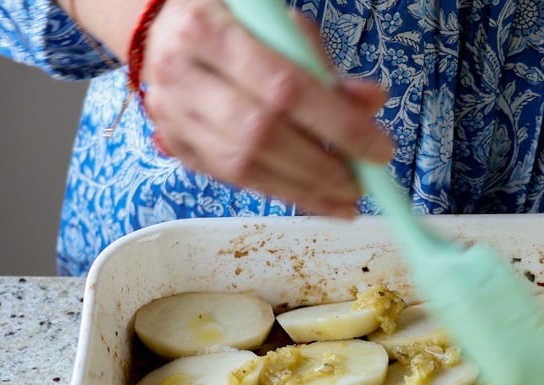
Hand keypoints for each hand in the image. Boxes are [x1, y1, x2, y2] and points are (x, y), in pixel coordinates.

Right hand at [75, 0, 395, 215]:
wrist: (164, 28)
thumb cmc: (235, 24)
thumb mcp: (280, 26)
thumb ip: (323, 65)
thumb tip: (372, 102)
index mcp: (209, 29)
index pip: (285, 88)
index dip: (338, 125)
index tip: (379, 150)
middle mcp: (181, 73)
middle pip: (260, 134)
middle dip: (319, 167)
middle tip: (360, 185)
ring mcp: (171, 112)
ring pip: (242, 165)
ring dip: (302, 189)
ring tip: (343, 200)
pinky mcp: (173, 143)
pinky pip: (231, 178)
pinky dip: (278, 190)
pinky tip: (311, 197)